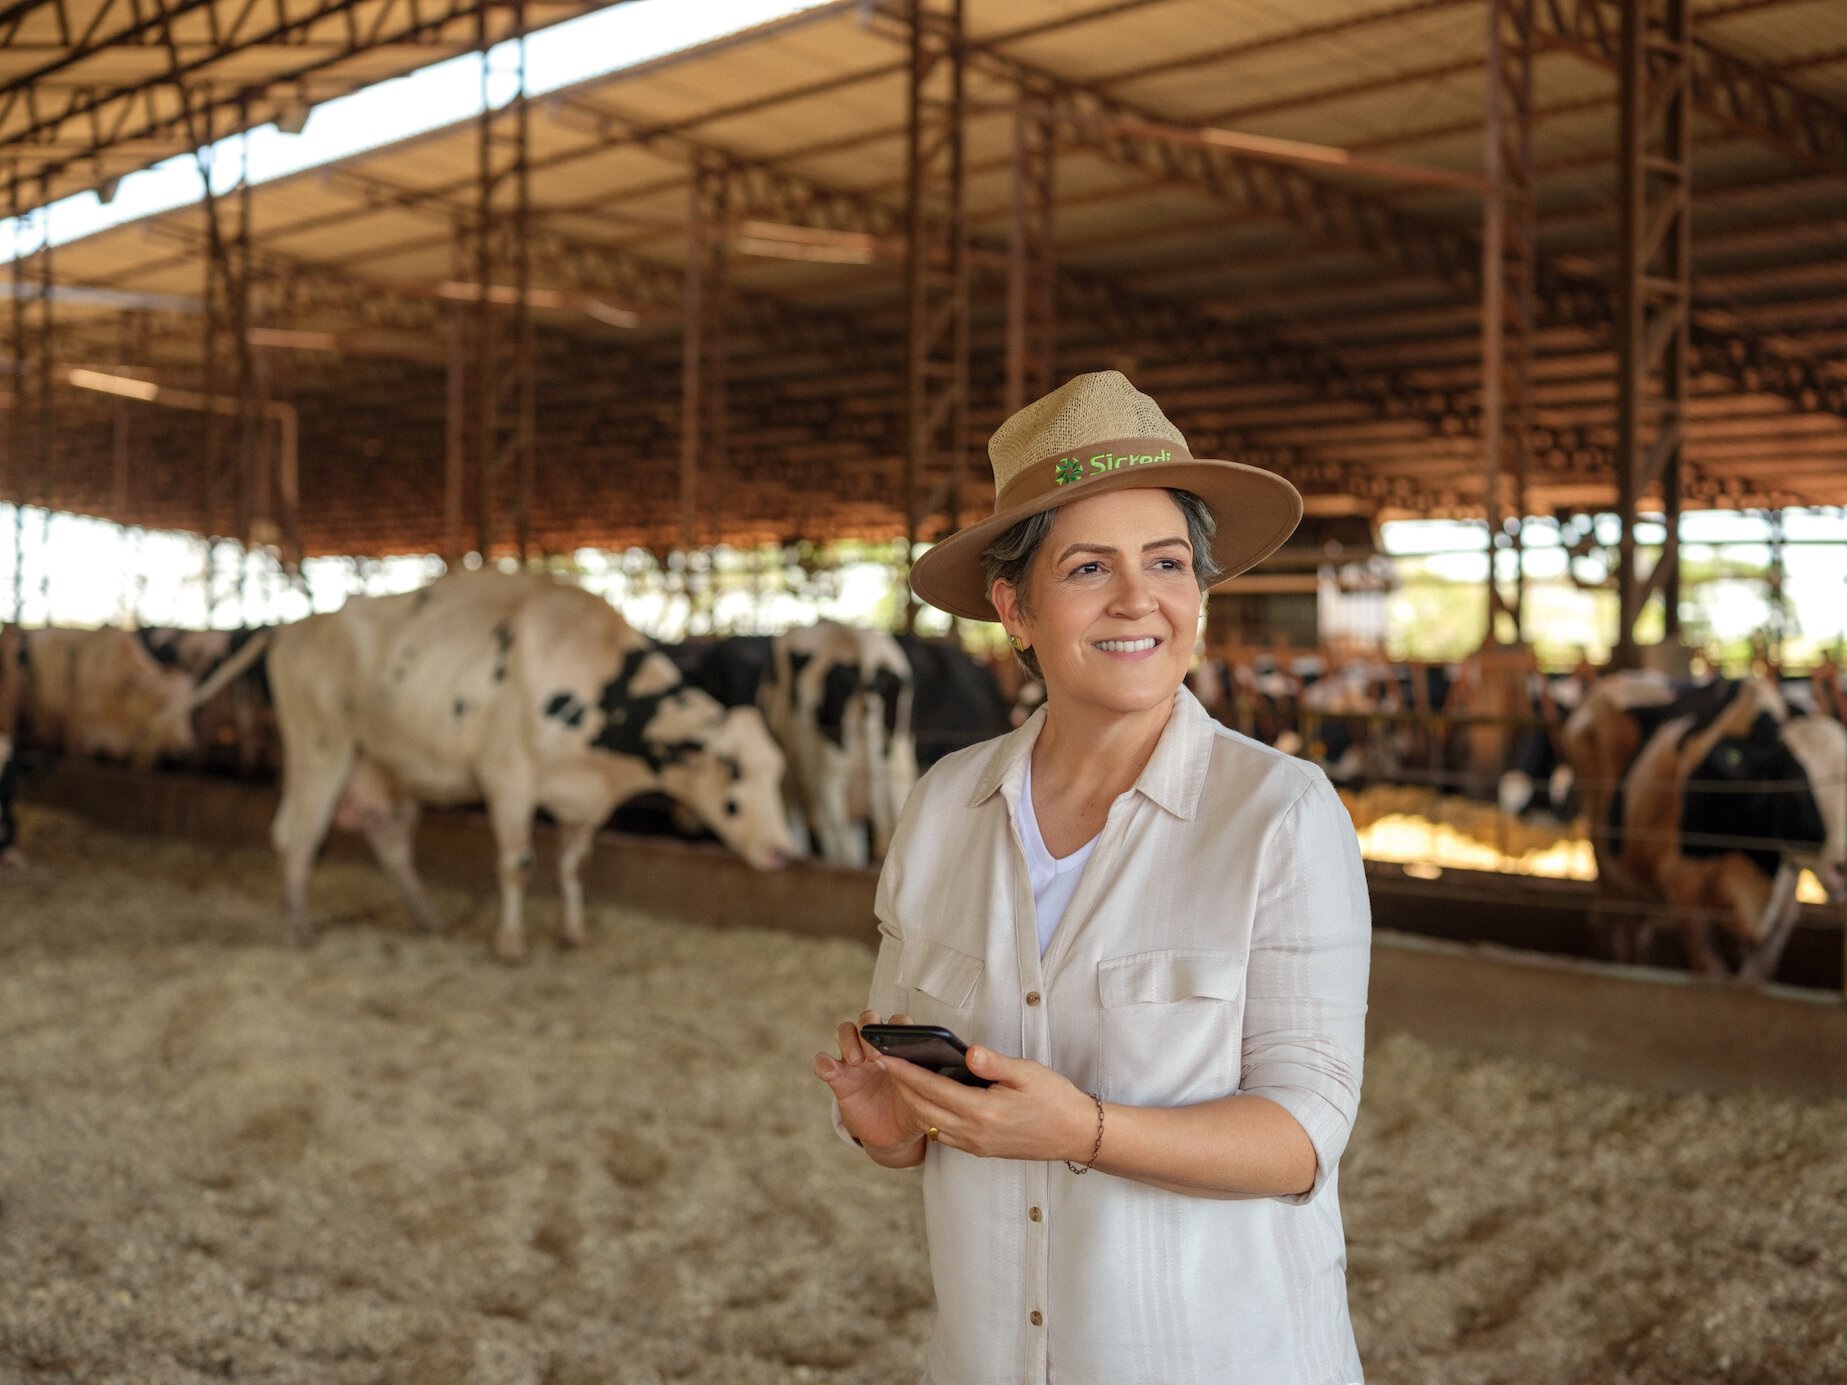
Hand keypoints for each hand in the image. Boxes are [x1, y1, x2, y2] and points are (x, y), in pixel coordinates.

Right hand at [813, 1011, 928, 1159]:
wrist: (894, 1137)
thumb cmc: (913, 1109)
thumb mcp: (926, 1097)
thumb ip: (930, 1083)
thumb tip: (945, 1072)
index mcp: (900, 1047)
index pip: (896, 1022)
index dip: (894, 1028)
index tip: (896, 1046)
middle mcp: (876, 1048)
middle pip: (867, 1019)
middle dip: (868, 1029)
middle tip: (874, 1055)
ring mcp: (855, 1061)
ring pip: (844, 1030)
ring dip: (848, 1040)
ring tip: (856, 1062)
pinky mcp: (838, 1078)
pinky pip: (823, 1062)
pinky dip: (823, 1063)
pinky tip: (831, 1073)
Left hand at [874, 1043, 1096, 1164]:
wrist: (1074, 1134)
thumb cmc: (1054, 1099)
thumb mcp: (1027, 1073)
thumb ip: (994, 1063)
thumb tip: (968, 1051)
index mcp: (983, 1111)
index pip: (932, 1089)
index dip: (904, 1072)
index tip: (885, 1057)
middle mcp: (973, 1132)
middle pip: (922, 1108)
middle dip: (899, 1085)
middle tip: (882, 1063)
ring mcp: (975, 1144)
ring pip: (929, 1123)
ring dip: (910, 1101)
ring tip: (898, 1079)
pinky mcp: (979, 1150)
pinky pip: (943, 1135)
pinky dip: (927, 1116)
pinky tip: (925, 1101)